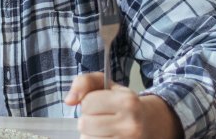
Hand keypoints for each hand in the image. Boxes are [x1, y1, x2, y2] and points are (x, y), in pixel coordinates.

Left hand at [65, 72, 179, 138]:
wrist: (147, 122)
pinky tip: (104, 136)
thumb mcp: (106, 84)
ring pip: (87, 138)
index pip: (87, 102)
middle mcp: (130, 124)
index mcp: (128, 101)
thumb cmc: (121, 102)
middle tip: (100, 116)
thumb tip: (69, 100)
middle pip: (85, 123)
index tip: (99, 103)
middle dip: (87, 118)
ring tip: (102, 127)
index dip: (88, 102)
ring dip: (89, 132)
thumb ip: (84, 82)